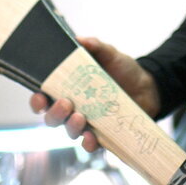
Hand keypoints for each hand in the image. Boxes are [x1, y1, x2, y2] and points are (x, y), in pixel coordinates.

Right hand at [29, 36, 160, 151]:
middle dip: (54, 113)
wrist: (148, 86)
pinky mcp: (102, 135)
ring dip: (70, 126)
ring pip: (68, 131)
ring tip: (80, 117)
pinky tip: (91, 136)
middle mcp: (73, 108)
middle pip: (52, 117)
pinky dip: (88, 143)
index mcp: (69, 88)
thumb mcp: (109, 54)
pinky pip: (89, 144)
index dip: (37, 99)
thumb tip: (79, 40)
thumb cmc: (123, 69)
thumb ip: (94, 46)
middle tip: (65, 103)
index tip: (39, 96)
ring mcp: (87, 123)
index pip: (45, 97)